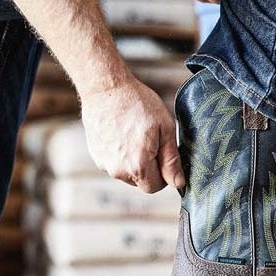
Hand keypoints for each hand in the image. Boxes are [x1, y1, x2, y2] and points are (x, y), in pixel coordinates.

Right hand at [80, 76, 184, 192]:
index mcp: (138, 165)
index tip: (162, 154)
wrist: (106, 89)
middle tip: (150, 141)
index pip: (155, 187)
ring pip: (127, 174)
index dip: (163, 174)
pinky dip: (121, 155)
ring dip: (134, 162)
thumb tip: (178, 183)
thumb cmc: (138, 103)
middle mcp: (119, 170)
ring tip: (134, 135)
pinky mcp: (96, 157)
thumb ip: (172, 160)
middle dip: (149, 168)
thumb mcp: (165, 128)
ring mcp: (105, 164)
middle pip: (141, 182)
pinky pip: (115, 164)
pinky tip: (121, 135)